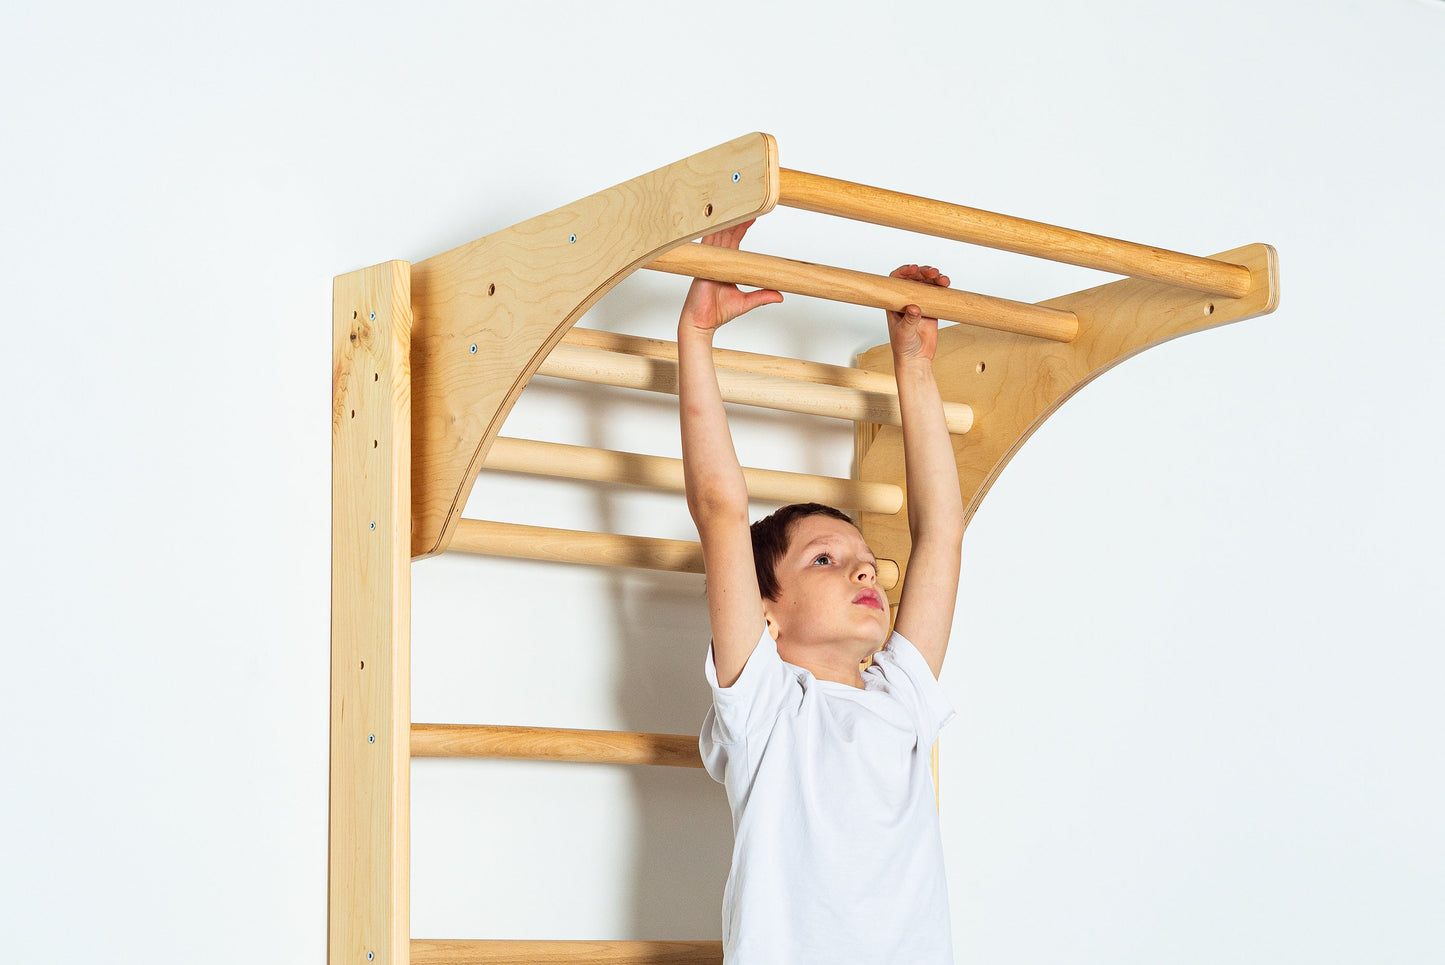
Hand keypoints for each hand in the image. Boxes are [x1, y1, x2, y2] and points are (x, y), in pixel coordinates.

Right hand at [679, 219, 782, 336]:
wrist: (701, 321)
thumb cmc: (717, 312)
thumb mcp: (746, 302)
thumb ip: (762, 296)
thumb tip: (780, 296)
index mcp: (726, 266)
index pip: (734, 242)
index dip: (742, 229)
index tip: (752, 218)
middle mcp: (717, 261)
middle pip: (727, 235)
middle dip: (737, 221)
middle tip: (750, 206)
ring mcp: (709, 261)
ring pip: (719, 236)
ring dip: (728, 223)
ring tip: (739, 209)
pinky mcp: (703, 264)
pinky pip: (707, 243)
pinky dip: (713, 231)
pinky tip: (719, 222)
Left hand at [887, 264, 949, 361]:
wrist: (916, 358)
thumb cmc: (903, 347)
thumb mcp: (904, 333)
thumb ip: (909, 321)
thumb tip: (914, 307)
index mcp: (894, 302)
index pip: (896, 281)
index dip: (903, 272)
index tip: (912, 269)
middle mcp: (906, 300)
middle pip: (914, 279)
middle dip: (923, 272)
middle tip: (932, 273)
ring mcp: (920, 302)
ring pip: (927, 284)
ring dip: (934, 278)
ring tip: (942, 279)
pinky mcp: (932, 308)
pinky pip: (937, 293)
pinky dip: (942, 287)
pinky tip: (946, 284)